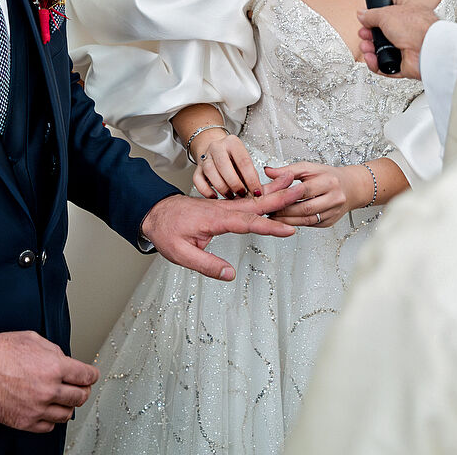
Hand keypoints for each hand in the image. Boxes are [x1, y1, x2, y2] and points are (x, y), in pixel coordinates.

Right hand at [0, 331, 97, 431]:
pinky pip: (48, 426)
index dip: (91, 375)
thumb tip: (66, 361)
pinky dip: (50, 418)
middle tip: (80, 388)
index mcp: (54, 366)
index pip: (86, 376)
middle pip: (80, 397)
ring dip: (67, 406)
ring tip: (62, 399)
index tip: (91, 376)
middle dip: (82, 391)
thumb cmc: (0, 352)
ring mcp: (38, 408)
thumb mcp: (32, 339)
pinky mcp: (25, 422)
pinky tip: (46, 409)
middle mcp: (49, 389)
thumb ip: (54, 351)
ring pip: (66, 414)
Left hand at [140, 177, 305, 281]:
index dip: (268, 227)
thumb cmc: (167, 232)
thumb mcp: (181, 254)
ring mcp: (223, 206)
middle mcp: (221, 209)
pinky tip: (273, 192)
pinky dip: (262, 194)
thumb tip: (229, 274)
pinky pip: (246, 200)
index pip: (246, 223)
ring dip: (274, 191)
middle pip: (255, 204)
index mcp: (214, 219)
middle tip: (300, 190)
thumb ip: (206, 264)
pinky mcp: (223, 207)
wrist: (155, 212)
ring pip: (253, 199)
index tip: (288, 230)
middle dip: (279, 198)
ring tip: (294, 183)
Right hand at [190, 130, 259, 198]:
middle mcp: (217, 147)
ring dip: (222, 187)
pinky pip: (197, 180)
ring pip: (210, 171)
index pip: (243, 161)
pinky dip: (206, 190)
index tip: (256, 192)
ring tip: (230, 195)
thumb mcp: (245, 160)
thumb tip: (256, 192)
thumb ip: (250, 174)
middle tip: (242, 194)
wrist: (216, 150)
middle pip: (224, 165)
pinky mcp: (197, 168)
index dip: (251, 179)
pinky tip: (215, 196)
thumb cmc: (233, 158)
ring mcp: (205, 157)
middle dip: (235, 183)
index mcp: (233, 143)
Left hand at [264, 162, 358, 227]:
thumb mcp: (309, 168)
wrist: (350, 187)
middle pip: (306, 208)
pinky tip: (284, 220)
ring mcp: (333, 212)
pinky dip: (296, 223)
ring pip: (307, 219)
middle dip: (285, 211)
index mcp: (329, 181)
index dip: (286, 195)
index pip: (304, 190)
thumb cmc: (328, 176)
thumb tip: (268, 171)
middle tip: (268, 209)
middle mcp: (334, 198)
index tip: (270, 196)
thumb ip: (287, 170)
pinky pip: (310, 224)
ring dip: (288, 220)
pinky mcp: (330, 222)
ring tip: (273, 216)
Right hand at [356, 0, 438, 79]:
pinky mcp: (404, 63)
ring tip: (366, 48)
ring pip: (382, 49)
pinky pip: (385, 65)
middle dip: (370, 34)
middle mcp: (409, 29)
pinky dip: (376, 63)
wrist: (428, 50)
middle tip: (364, 34)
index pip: (391, 8)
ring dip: (371, 49)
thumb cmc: (417, 27)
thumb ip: (371, 14)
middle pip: (383, 31)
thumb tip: (362, 14)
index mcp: (409, 10)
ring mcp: (406, 47)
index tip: (367, 17)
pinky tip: (371, 58)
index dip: (377, 13)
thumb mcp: (386, 13)